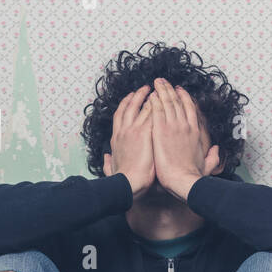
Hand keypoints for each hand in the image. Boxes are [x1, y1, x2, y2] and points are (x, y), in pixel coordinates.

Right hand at [103, 85, 155, 202]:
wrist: (128, 183)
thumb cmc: (123, 180)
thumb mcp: (111, 169)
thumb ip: (109, 162)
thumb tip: (106, 157)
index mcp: (116, 138)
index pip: (120, 116)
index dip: (125, 105)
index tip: (130, 98)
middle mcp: (123, 131)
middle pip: (129, 106)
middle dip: (137, 95)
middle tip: (145, 88)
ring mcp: (133, 130)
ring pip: (142, 107)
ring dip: (149, 97)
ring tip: (157, 90)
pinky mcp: (145, 133)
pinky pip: (152, 114)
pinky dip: (158, 106)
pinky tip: (165, 101)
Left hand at [149, 78, 222, 200]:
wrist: (183, 180)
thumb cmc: (194, 176)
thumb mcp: (208, 165)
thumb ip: (213, 156)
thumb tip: (216, 150)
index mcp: (195, 132)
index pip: (190, 109)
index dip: (184, 97)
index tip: (179, 90)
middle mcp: (185, 125)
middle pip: (177, 102)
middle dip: (170, 89)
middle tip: (163, 81)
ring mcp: (173, 126)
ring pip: (167, 103)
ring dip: (161, 91)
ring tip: (156, 82)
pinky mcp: (161, 131)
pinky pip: (157, 111)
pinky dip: (154, 101)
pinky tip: (151, 95)